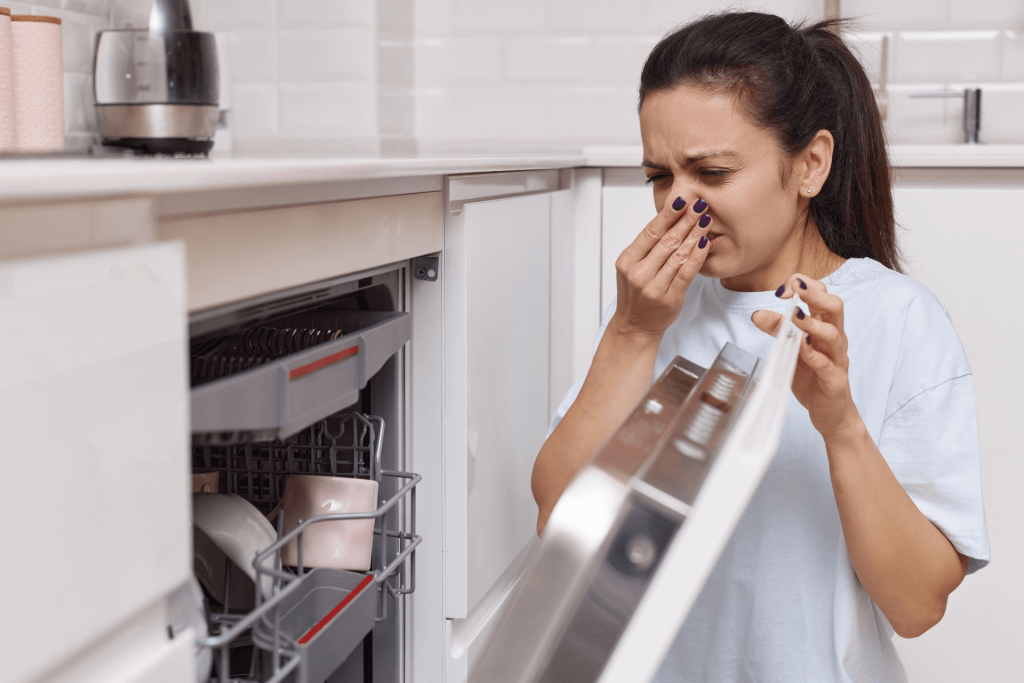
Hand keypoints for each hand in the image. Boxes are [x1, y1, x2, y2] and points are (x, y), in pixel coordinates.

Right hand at [612, 196, 711, 338]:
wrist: (635, 325)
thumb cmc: (636, 294)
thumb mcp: (632, 267)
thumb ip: (647, 247)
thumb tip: (670, 217)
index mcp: (627, 261)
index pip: (650, 232)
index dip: (668, 215)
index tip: (682, 200)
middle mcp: (639, 273)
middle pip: (667, 240)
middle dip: (686, 220)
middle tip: (700, 204)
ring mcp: (654, 287)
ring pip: (679, 254)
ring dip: (695, 234)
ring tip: (706, 219)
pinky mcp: (670, 298)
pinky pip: (687, 272)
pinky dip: (697, 256)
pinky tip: (705, 242)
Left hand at [751, 274, 861, 439]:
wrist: (830, 413)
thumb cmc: (812, 377)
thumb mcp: (790, 350)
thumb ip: (778, 331)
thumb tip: (757, 314)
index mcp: (825, 327)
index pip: (822, 295)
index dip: (805, 285)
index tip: (784, 287)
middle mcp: (835, 339)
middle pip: (835, 307)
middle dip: (815, 293)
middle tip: (796, 287)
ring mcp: (837, 359)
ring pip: (833, 334)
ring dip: (813, 323)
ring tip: (796, 316)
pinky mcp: (835, 380)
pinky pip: (827, 365)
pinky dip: (814, 355)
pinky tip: (801, 348)